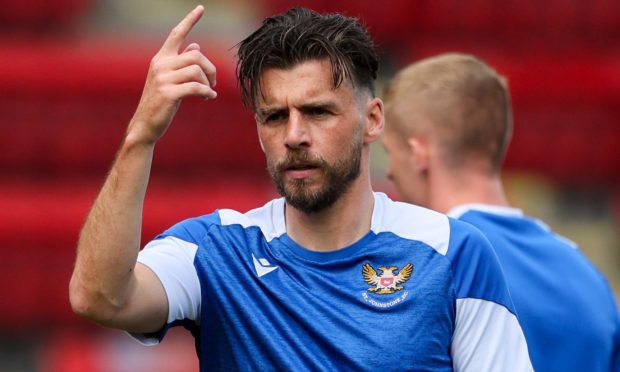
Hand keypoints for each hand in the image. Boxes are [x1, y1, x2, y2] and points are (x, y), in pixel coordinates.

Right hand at [128, 5, 216, 144]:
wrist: (145, 125)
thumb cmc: (161, 102)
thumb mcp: (171, 79)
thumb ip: (182, 62)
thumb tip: (196, 45)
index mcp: (161, 59)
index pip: (176, 34)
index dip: (190, 20)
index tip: (201, 8)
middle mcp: (160, 65)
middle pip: (196, 56)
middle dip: (211, 69)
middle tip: (213, 83)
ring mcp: (163, 79)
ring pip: (197, 70)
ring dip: (209, 82)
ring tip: (209, 92)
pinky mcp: (168, 93)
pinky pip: (197, 87)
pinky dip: (207, 92)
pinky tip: (208, 98)